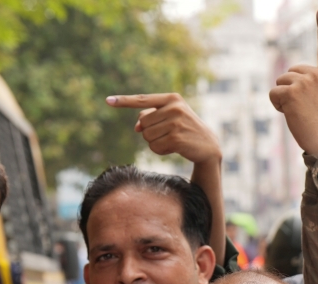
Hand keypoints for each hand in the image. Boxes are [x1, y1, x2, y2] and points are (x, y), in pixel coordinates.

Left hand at [106, 93, 220, 164]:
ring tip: (171, 141)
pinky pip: (154, 147)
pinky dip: (160, 150)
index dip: (124, 101)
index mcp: (172, 98)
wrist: (209, 146)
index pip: (143, 99)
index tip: (108, 100)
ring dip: (155, 142)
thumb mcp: (171, 117)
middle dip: (149, 131)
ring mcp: (176, 123)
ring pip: (146, 136)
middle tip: (166, 134)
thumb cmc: (186, 129)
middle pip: (142, 122)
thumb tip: (137, 127)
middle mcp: (175, 108)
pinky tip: (174, 149)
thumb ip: (152, 116)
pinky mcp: (177, 138)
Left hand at [269, 10, 317, 156]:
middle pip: (291, 72)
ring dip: (284, 99)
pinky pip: (274, 94)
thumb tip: (292, 84)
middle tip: (306, 110)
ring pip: (281, 82)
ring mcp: (306, 82)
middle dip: (291, 90)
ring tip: (301, 114)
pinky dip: (278, 106)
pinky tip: (292, 115)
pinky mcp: (292, 92)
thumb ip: (315, 85)